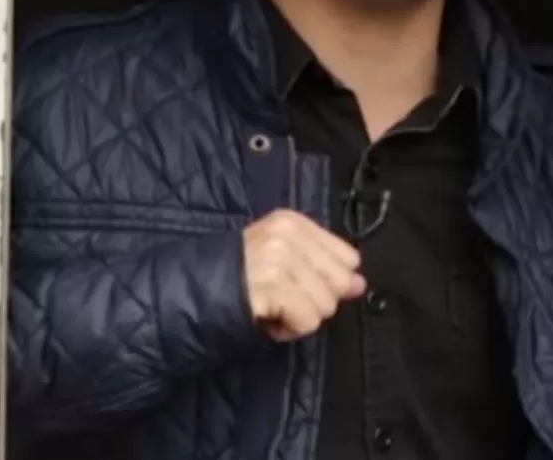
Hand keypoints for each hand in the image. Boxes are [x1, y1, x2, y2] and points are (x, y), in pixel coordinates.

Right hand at [243, 209, 367, 342]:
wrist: (192, 292)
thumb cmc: (239, 278)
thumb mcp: (283, 260)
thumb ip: (325, 268)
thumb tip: (360, 284)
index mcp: (292, 222)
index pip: (347, 257)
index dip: (326, 280)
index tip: (298, 283)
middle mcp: (287, 235)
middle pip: (339, 283)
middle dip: (315, 300)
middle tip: (284, 298)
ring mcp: (278, 260)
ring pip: (325, 305)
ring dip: (300, 317)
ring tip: (273, 308)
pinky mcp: (272, 287)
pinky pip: (307, 321)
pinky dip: (290, 330)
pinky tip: (268, 318)